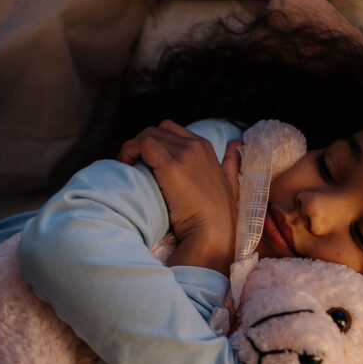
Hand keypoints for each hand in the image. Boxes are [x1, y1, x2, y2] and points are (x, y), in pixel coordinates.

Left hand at [118, 120, 241, 273]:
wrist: (213, 233)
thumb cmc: (218, 216)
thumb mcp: (231, 184)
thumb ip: (232, 163)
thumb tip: (236, 144)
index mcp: (205, 147)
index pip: (171, 130)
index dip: (155, 142)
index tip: (145, 160)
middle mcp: (195, 145)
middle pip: (157, 130)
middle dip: (141, 143)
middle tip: (131, 164)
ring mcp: (183, 154)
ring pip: (147, 135)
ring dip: (132, 148)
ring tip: (126, 167)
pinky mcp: (170, 166)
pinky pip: (142, 145)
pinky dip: (129, 151)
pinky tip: (125, 166)